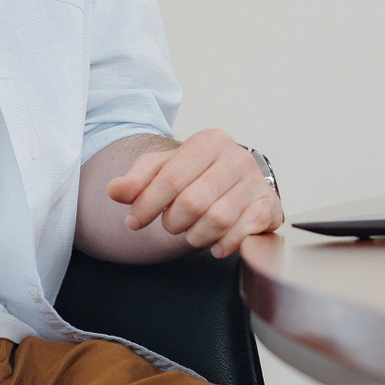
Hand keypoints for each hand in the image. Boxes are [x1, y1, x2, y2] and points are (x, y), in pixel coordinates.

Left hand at [105, 129, 283, 258]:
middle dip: (173, 222)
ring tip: (192, 232)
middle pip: (192, 202)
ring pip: (216, 220)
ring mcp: (256, 181)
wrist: (236, 181)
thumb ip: (137, 180)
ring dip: (196, 236)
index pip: (171, 177)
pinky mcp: (269, 206)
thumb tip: (114, 191)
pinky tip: (215, 243)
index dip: (146, 204)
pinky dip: (224, 244)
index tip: (133, 221)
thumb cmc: (197, 175)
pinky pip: (243, 232)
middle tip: (171, 224)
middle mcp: (236, 157)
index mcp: (209, 141)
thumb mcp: (163, 170)